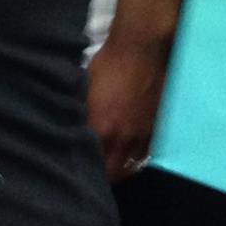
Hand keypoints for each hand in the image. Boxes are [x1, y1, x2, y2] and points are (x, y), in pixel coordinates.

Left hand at [87, 32, 170, 181]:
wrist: (141, 48)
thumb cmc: (108, 63)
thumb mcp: (85, 88)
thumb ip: (80, 113)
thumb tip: (69, 128)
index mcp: (101, 128)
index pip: (93, 164)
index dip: (86, 172)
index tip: (78, 173)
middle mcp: (123, 137)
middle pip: (114, 173)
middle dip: (104, 178)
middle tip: (95, 175)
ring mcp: (143, 134)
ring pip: (132, 165)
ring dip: (121, 169)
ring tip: (111, 167)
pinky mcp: (156, 126)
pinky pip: (146, 152)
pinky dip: (136, 157)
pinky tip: (129, 154)